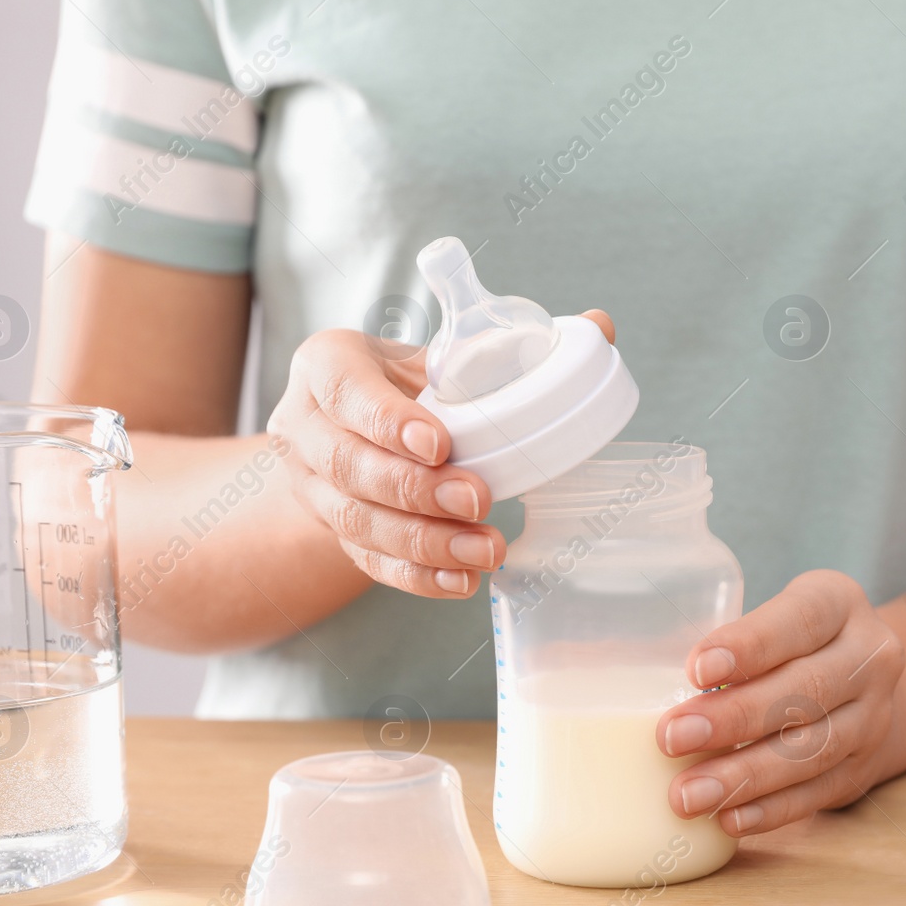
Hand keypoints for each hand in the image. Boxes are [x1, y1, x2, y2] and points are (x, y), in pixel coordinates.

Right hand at [267, 310, 615, 597]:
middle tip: (479, 499)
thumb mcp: (438, 352)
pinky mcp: (331, 533)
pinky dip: (416, 577)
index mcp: (326, 364)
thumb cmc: (405, 383)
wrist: (347, 432)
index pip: (346, 391)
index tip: (442, 444)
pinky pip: (367, 562)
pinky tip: (461, 580)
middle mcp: (303, 426)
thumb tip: (601, 324)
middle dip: (416, 490)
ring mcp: (311, 487)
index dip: (388, 421)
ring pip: (357, 521)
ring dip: (424, 541)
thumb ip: (511, 343)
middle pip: (347, 465)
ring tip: (487, 549)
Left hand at [655, 569, 905, 836]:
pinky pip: (818, 794)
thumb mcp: (764, 616)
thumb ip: (699, 634)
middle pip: (806, 689)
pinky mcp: (864, 770)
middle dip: (734, 719)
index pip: (799, 619)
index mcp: (837, 603)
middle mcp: (869, 657)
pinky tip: (727, 821)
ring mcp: (873, 717)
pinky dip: (771, 811)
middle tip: (670, 738)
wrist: (867, 685)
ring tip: (686, 795)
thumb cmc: (783, 644)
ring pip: (812, 750)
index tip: (696, 670)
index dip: (750, 645)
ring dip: (745, 777)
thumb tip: (575, 658)